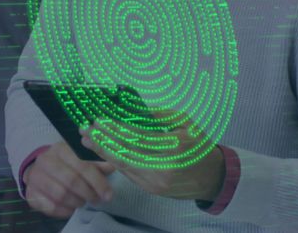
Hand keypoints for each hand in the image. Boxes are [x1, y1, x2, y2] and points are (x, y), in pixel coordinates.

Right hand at [24, 140, 115, 218]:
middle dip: (88, 193)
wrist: (36, 169)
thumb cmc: (63, 163)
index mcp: (60, 149)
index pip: (82, 166)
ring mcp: (35, 177)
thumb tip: (112, 166)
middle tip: (96, 200)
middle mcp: (45, 161)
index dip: (97, 182)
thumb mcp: (78, 158)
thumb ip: (95, 163)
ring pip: (61, 195)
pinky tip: (71, 208)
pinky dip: (65, 211)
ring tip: (83, 202)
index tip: (108, 195)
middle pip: (71, 181)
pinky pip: (50, 207)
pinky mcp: (30, 193)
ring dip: (76, 202)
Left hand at [79, 112, 224, 201]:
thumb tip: (130, 108)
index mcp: (176, 146)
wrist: (211, 176)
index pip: (139, 136)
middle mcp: (165, 166)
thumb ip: (158, 115)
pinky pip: (129, 173)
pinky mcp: (152, 189)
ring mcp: (157, 181)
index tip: (101, 119)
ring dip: (103, 152)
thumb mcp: (184, 122)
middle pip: (126, 152)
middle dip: (103, 140)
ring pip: (124, 165)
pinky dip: (114, 161)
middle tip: (86, 129)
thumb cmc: (197, 144)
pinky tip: (103, 151)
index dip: (117, 128)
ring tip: (88, 140)